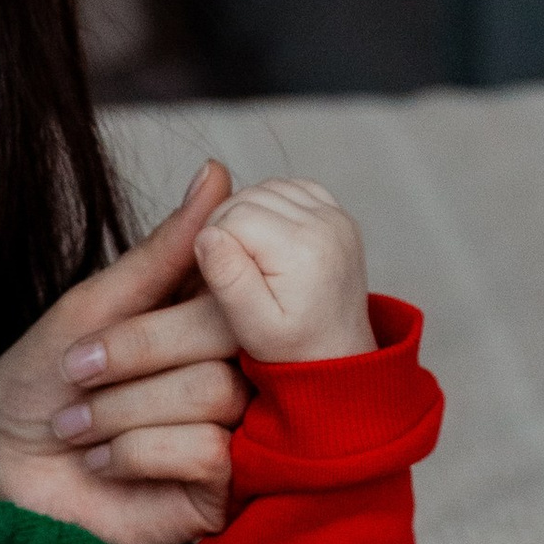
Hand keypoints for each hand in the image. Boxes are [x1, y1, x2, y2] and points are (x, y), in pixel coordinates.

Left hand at [0, 162, 248, 543]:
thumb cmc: (34, 393)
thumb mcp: (89, 310)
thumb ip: (160, 253)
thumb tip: (217, 173)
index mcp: (201, 321)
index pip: (234, 282)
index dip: (187, 287)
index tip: (114, 316)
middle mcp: (227, 371)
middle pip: (230, 333)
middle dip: (138, 350)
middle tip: (77, 371)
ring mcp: (229, 433)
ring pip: (217, 391)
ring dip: (126, 407)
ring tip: (78, 426)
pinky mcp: (221, 492)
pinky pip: (210, 450)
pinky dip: (140, 451)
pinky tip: (104, 463)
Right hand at [193, 177, 372, 362]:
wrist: (338, 355)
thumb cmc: (293, 349)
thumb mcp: (253, 327)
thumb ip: (228, 279)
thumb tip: (206, 235)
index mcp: (303, 251)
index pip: (233, 217)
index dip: (212, 241)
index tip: (219, 275)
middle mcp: (325, 225)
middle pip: (249, 196)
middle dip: (227, 225)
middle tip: (228, 266)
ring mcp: (335, 216)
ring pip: (268, 188)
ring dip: (247, 212)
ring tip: (246, 253)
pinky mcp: (337, 214)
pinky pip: (292, 188)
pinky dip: (272, 205)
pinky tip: (267, 237)